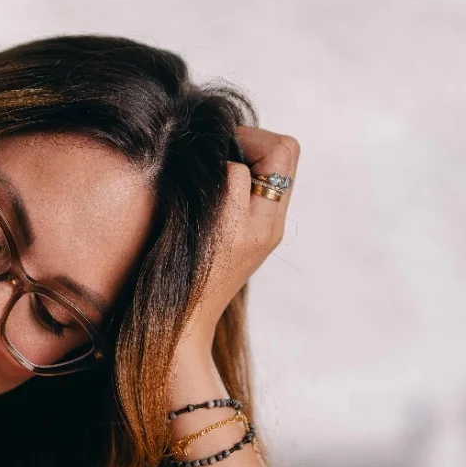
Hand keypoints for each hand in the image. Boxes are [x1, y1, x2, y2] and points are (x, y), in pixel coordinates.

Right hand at [176, 125, 299, 357]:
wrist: (181, 326)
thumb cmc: (185, 280)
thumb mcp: (207, 225)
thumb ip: (226, 185)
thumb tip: (230, 159)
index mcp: (265, 220)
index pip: (280, 149)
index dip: (246, 139)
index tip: (213, 151)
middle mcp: (271, 224)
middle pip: (284, 154)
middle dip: (251, 144)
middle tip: (216, 157)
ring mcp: (262, 233)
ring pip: (271, 171)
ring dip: (242, 163)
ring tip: (212, 177)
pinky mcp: (250, 240)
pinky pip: (256, 192)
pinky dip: (236, 183)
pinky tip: (211, 198)